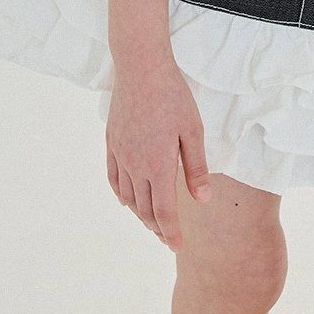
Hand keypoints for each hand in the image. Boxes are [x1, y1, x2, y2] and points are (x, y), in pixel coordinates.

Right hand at [105, 55, 213, 250]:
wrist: (141, 67)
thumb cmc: (173, 96)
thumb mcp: (193, 130)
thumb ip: (196, 167)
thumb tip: (202, 200)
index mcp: (158, 165)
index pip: (164, 212)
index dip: (171, 233)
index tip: (177, 246)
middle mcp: (136, 166)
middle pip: (145, 209)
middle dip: (157, 228)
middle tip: (168, 239)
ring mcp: (121, 155)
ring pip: (128, 197)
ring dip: (140, 214)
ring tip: (152, 222)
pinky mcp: (112, 143)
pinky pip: (113, 178)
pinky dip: (121, 195)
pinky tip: (127, 200)